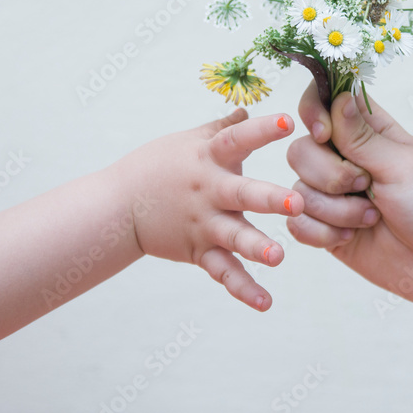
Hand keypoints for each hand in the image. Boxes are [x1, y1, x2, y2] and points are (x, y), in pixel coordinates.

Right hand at [105, 108, 303, 310]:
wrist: (116, 207)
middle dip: (269, 198)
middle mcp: (209, 192)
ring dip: (257, 247)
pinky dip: (243, 289)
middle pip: (242, 193)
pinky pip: (224, 272)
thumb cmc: (156, 166)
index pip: (237, 139)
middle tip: (296, 202)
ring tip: (279, 256)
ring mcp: (204, 224)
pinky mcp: (199, 251)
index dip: (262, 130)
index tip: (288, 121)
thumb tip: (247, 109)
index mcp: (209, 158)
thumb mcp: (188, 141)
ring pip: (235, 237)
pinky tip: (265, 303)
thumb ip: (223, 128)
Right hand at [285, 83, 412, 305]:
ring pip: (297, 188)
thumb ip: (360, 137)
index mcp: (369, 132)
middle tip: (365, 186)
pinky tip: (350, 237)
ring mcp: (332, 194)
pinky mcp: (324, 227)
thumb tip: (338, 97)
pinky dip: (322, 233)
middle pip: (301, 149)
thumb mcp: (399, 165)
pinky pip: (297, 223)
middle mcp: (345, 159)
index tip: (325, 134)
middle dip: (330, 175)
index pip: (325, 103)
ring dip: (336, 210)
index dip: (314, 113)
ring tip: (371, 218)